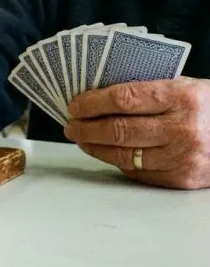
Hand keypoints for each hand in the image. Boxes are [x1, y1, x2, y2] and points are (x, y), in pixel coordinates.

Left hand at [64, 77, 209, 189]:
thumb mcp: (186, 87)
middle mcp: (183, 129)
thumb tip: (99, 95)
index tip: (75, 105)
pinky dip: (116, 161)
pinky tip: (105, 152)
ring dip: (94, 147)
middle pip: (118, 130)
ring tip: (81, 138)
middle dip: (86, 128)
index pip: (124, 99)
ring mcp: (182, 157)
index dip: (93, 103)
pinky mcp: (180, 179)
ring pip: (123, 155)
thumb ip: (148, 90)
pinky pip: (137, 172)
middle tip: (70, 125)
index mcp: (183, 97)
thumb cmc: (207, 108)